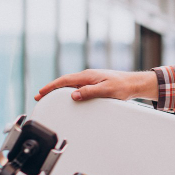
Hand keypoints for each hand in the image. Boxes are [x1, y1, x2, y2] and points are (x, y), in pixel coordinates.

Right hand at [34, 69, 158, 102]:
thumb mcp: (106, 90)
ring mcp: (91, 80)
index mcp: (88, 76)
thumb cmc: (122, 86)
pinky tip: (68, 97)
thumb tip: (74, 95)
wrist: (134, 84)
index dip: (51, 87)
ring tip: (51, 99)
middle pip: (65, 82)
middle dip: (52, 89)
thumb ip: (89, 92)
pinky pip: (78, 87)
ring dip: (60, 91)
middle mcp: (88, 76)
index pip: (64, 80)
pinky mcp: (95, 84)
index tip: (41, 93)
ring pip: (71, 85)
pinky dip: (69, 92)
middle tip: (40, 97)